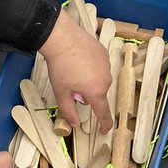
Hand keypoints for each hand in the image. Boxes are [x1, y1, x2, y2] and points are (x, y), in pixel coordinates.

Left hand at [39, 9, 112, 132]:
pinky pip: (99, 66)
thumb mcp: (61, 92)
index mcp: (96, 92)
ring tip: (74, 70)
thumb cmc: (60, 65)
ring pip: (99, 80)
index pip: (103, 113)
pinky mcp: (104, 53)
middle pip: (97, 94)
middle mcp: (106, 79)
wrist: (62, 37)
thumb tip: (74, 124)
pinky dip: (91, 67)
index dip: (104, 124)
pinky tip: (79, 60)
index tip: (105, 130)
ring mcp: (107, 65)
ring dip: (89, 80)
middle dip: (86, 94)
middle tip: (71, 84)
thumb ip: (68, 111)